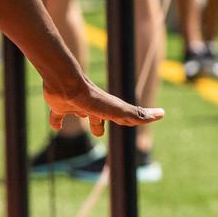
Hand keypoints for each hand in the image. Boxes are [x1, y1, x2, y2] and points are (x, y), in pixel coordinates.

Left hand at [42, 76, 162, 135]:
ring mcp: (75, 105)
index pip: (119, 116)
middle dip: (100, 124)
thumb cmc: (92, 97)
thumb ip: (137, 114)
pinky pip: (57, 116)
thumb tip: (162, 114)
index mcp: (106, 109)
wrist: (65, 84)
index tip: (131, 122)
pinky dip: (56, 122)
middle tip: (99, 131)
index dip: (126, 120)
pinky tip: (55, 126)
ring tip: (84, 122)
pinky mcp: (58, 106)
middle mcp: (91, 107)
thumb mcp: (118, 109)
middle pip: (98, 117)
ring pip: (80, 113)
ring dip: (84, 118)